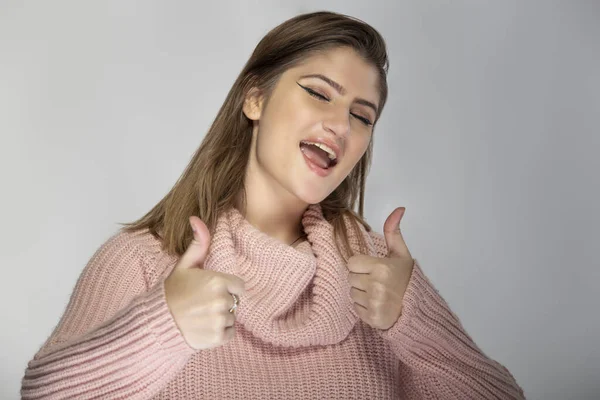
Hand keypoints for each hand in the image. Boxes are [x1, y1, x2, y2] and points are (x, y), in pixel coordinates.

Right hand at [164, 216, 245, 350]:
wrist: (157, 322)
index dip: (227, 287)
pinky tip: (203, 327)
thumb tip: (196, 218)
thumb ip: (198, 243)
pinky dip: (219, 333)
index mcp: (218, 280)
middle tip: (202, 304)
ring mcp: (220, 320)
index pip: (239, 285)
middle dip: (223, 302)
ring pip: (232, 318)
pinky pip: (229, 333)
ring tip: (201, 315)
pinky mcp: (217, 337)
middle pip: (235, 302)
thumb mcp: (184, 265)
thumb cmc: (172, 291)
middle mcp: (221, 300)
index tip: (211, 290)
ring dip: (221, 318)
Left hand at [347, 207, 414, 329]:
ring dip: (361, 293)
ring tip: (378, 293)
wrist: (417, 307)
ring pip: (352, 293)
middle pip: (350, 278)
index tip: (373, 268)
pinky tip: (377, 305)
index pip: (352, 262)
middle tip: (377, 282)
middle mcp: (376, 285)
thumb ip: (394, 231)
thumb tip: (399, 208)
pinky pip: (356, 308)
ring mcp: (373, 303)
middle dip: (361, 278)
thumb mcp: (401, 254)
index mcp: (381, 267)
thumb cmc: (406, 279)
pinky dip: (364, 308)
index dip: (361, 265)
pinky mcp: (372, 318)